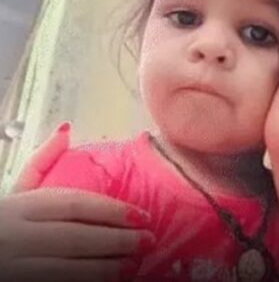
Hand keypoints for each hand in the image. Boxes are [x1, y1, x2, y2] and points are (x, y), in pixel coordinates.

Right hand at [0, 124, 153, 281]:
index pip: (74, 204)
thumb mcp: (17, 190)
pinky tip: (110, 280)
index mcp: (21, 206)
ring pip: (68, 269)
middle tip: (147, 240)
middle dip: (117, 240)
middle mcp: (18, 236)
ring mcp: (17, 267)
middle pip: (76, 237)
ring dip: (106, 268)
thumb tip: (66, 129)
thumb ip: (42, 161)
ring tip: (134, 264)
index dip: (112, 211)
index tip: (142, 215)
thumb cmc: (5, 221)